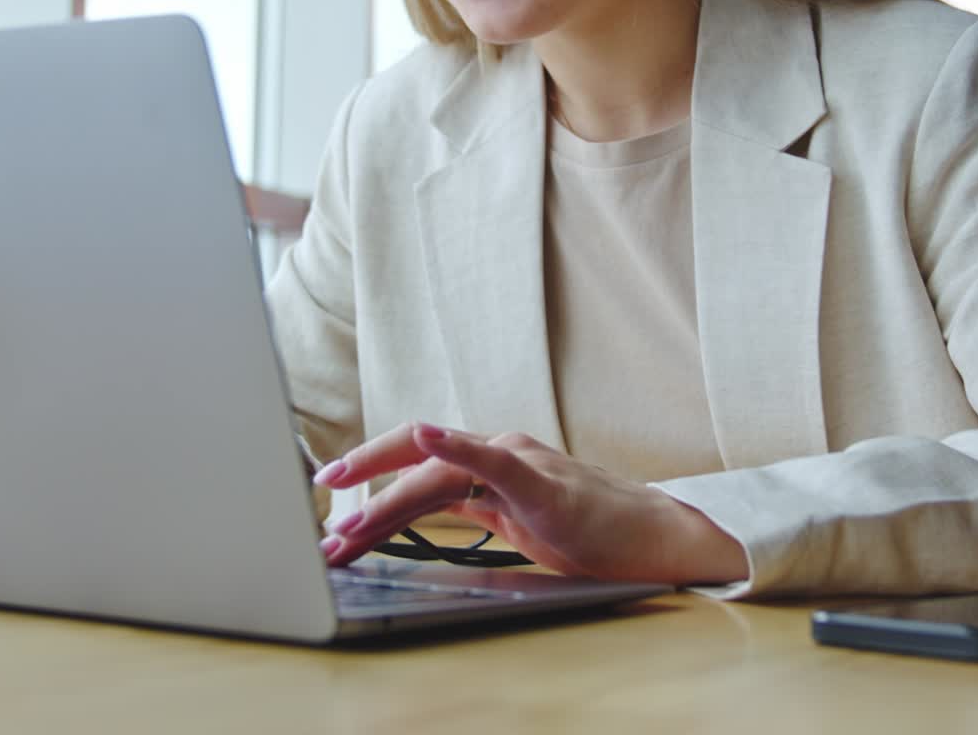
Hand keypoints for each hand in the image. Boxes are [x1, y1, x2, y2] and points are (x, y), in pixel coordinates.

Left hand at [313, 422, 747, 584]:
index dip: (371, 478)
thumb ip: (471, 507)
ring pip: (438, 473)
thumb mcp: (516, 521)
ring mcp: (521, 462)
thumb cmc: (590, 531)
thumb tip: (416, 512)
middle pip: (414, 464)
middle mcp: (498, 451)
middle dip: (362, 490)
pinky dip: (455, 447)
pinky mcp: (543, 484)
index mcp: (490, 462)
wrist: (656, 538)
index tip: (331, 506)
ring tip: (346, 531)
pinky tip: (425, 439)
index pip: (417, 466)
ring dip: (385, 503)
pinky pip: (493, 460)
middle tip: (321, 523)